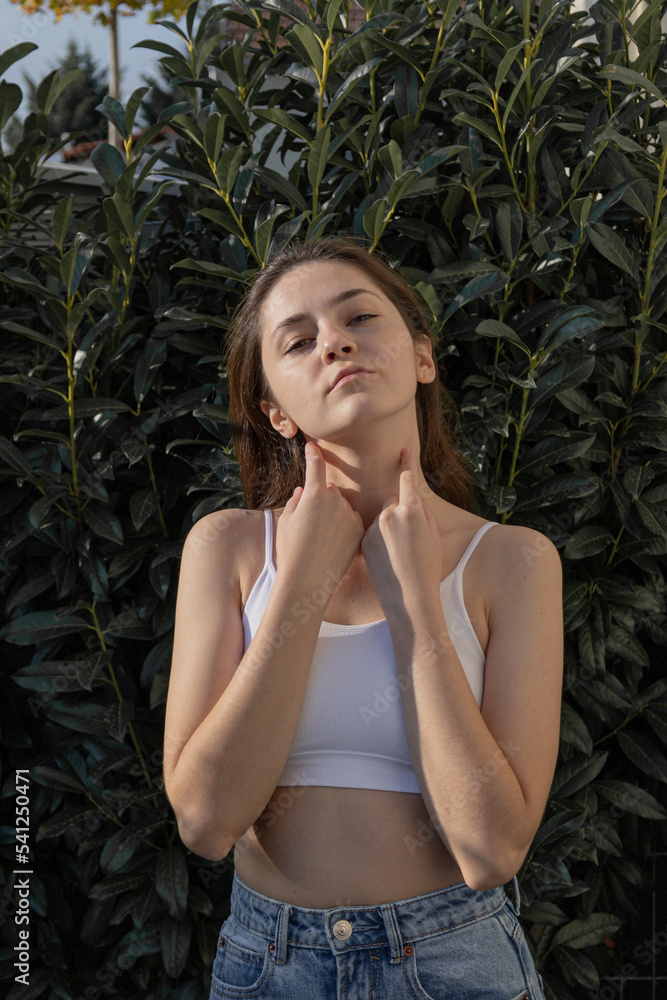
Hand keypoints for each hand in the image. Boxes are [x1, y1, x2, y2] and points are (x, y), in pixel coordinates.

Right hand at [275, 442, 364, 584]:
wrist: (308, 578)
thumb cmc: (291, 550)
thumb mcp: (286, 522)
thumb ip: (296, 502)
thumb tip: (303, 491)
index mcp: (314, 494)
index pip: (315, 465)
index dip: (313, 454)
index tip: (312, 445)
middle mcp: (335, 499)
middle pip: (329, 491)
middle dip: (321, 500)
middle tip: (309, 525)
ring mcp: (350, 514)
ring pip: (341, 506)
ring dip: (334, 514)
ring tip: (321, 539)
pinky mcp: (359, 529)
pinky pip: (351, 520)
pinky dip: (344, 527)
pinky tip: (333, 544)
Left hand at [361, 448, 442, 616]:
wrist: (409, 597)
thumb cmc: (428, 568)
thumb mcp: (434, 537)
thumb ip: (423, 513)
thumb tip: (413, 500)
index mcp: (412, 511)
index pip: (407, 479)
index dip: (407, 463)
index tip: (403, 450)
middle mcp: (390, 514)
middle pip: (393, 501)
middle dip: (399, 511)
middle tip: (409, 537)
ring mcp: (375, 527)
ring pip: (382, 517)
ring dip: (388, 527)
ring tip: (398, 553)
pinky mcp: (364, 540)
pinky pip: (372, 531)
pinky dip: (378, 539)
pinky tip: (387, 559)